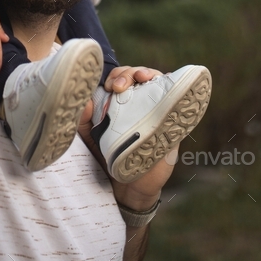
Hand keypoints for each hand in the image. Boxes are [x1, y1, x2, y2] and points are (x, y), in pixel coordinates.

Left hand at [79, 65, 176, 209]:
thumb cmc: (109, 158)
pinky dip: (173, 87)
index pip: (121, 77)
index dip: (116, 75)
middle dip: (129, 74)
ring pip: (157, 81)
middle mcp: (140, 101)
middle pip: (138, 75)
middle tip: (118, 86)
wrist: (129, 187)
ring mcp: (157, 110)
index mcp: (121, 101)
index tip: (108, 86)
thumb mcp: (92, 137)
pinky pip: (176, 100)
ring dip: (149, 74)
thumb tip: (85, 101)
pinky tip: (167, 84)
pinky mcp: (172, 122)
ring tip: (141, 78)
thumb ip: (84, 120)